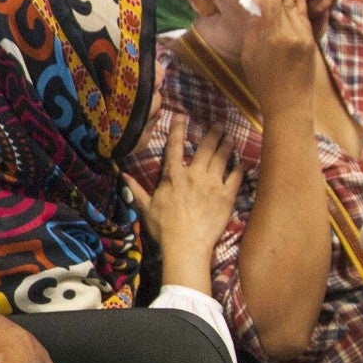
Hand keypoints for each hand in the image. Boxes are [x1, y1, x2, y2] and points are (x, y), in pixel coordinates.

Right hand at [124, 113, 242, 292]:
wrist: (186, 246)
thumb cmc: (164, 228)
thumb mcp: (146, 207)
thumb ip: (136, 189)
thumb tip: (122, 175)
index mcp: (174, 175)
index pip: (175, 146)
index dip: (179, 129)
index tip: (183, 116)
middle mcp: (195, 174)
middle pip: (206, 147)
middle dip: (213, 133)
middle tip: (218, 125)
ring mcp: (213, 184)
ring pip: (222, 157)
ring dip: (227, 145)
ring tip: (230, 138)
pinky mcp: (227, 196)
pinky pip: (236, 177)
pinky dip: (239, 168)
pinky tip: (240, 163)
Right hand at [237, 0, 320, 119]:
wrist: (289, 102)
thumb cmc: (263, 81)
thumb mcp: (249, 54)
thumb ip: (254, 29)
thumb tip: (257, 9)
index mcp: (273, 35)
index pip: (271, 1)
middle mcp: (292, 31)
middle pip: (284, 1)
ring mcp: (305, 35)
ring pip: (297, 7)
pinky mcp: (312, 40)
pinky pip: (305, 17)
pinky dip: (299, 7)